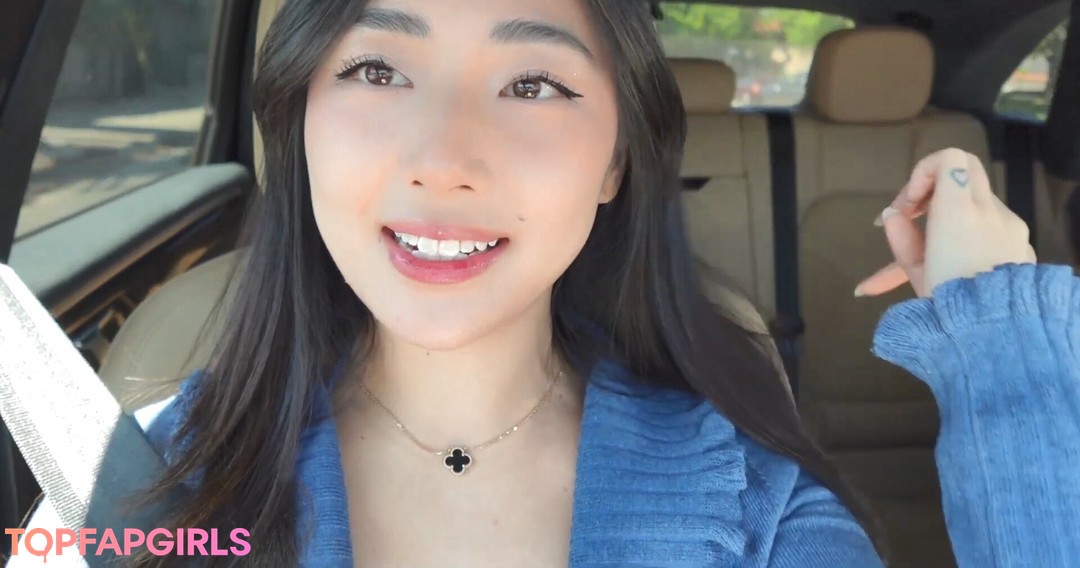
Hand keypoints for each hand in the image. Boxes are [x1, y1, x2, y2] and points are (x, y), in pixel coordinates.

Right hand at [855, 148, 1036, 297]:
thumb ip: (901, 236)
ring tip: (929, 247)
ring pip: (978, 200)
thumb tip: (891, 216)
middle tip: (915, 214)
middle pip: (966, 169)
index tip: (908, 205)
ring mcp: (1011, 226)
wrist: (995, 331)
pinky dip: (972, 232)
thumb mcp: (914, 272)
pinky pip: (994, 225)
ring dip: (952, 212)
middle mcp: (989, 210)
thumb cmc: (947, 301)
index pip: (948, 159)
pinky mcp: (1022, 244)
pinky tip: (957, 259)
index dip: (922, 172)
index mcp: (958, 211)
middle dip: (935, 185)